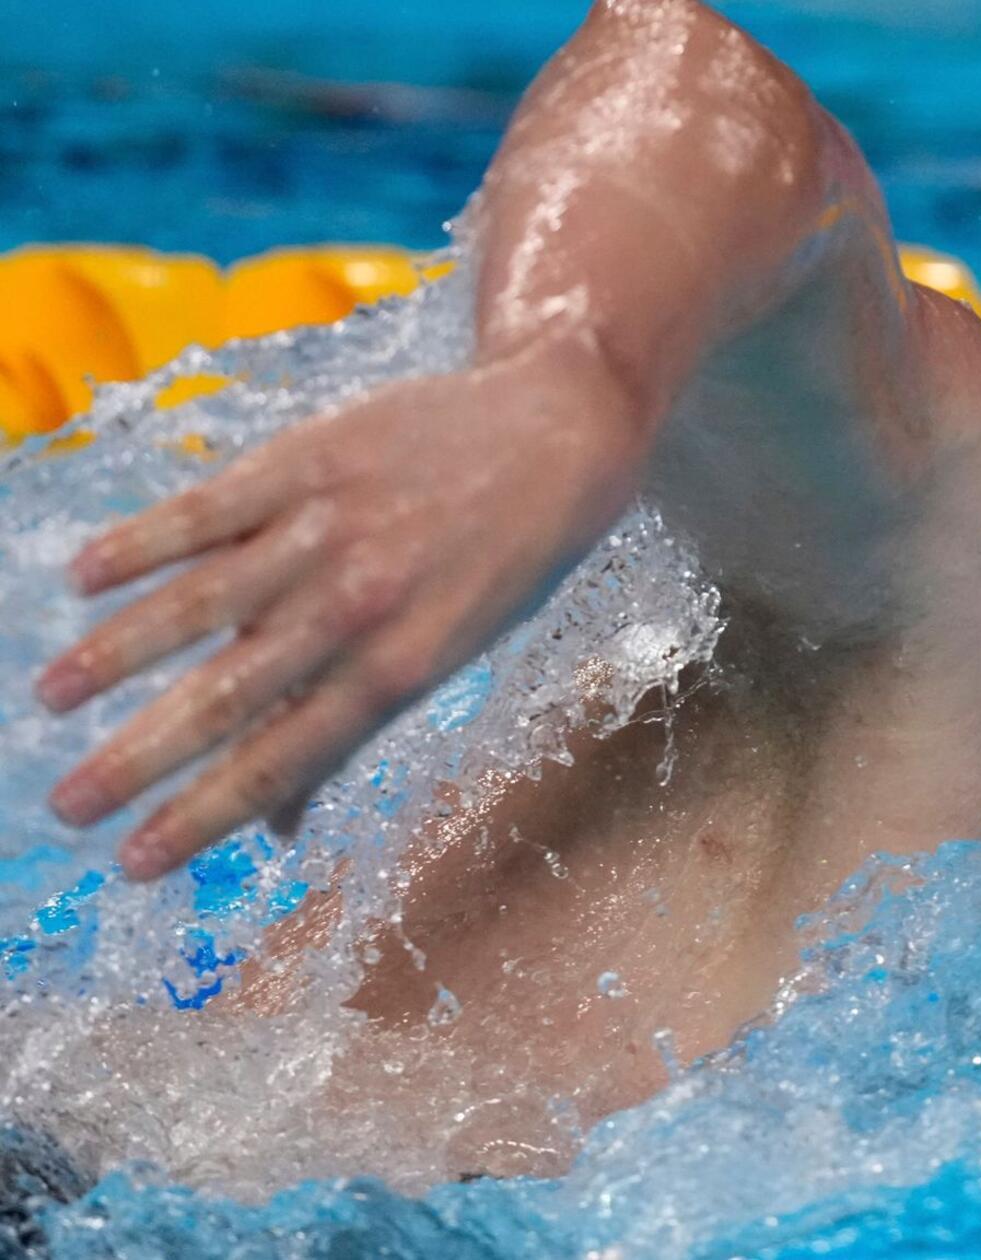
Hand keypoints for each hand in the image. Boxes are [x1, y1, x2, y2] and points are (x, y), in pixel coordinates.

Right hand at [37, 335, 650, 879]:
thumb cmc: (504, 559)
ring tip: (53, 697)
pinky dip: (144, 543)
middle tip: (68, 806)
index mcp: (402, 666)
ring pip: (203, 601)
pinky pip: (210, 508)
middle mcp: (361, 604)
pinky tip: (81, 576)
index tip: (135, 862)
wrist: (559, 428)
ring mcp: (330, 529)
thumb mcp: (453, 651)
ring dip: (119, 652)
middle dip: (142, 758)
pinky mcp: (308, 458)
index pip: (285, 758)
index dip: (206, 815)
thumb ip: (355, 728)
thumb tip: (278, 830)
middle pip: (231, 694)